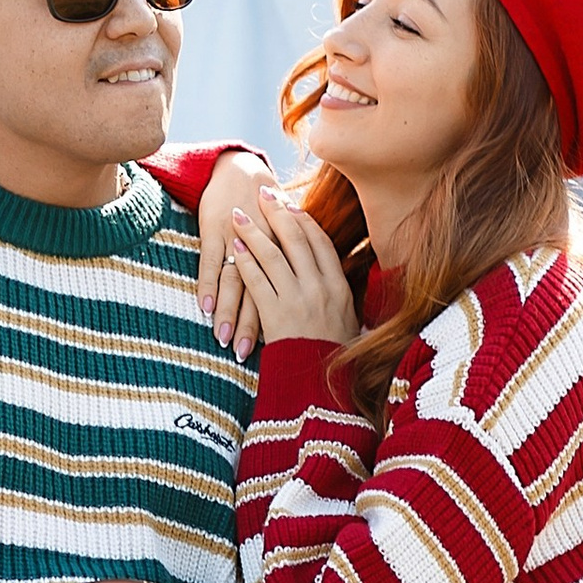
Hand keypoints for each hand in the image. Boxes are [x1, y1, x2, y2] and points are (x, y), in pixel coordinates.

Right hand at [193, 148, 280, 354]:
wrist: (240, 167)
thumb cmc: (265, 205)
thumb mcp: (284, 232)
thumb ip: (294, 261)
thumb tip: (306, 294)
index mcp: (286, 247)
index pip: (286, 290)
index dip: (282, 319)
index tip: (281, 348)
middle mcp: (266, 244)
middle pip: (260, 291)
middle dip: (252, 324)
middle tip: (244, 354)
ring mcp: (239, 237)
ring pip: (236, 280)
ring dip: (229, 311)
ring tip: (222, 338)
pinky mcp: (214, 230)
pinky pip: (211, 262)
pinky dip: (208, 284)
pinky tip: (206, 307)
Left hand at [226, 183, 357, 346]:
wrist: (322, 389)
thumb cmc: (333, 354)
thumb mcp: (347, 319)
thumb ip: (338, 291)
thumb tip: (329, 269)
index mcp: (339, 286)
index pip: (320, 242)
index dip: (303, 219)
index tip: (289, 204)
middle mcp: (320, 288)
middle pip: (296, 240)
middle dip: (277, 213)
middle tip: (262, 193)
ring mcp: (297, 301)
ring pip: (274, 255)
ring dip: (254, 232)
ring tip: (239, 215)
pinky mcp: (275, 315)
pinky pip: (257, 280)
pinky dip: (246, 261)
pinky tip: (235, 247)